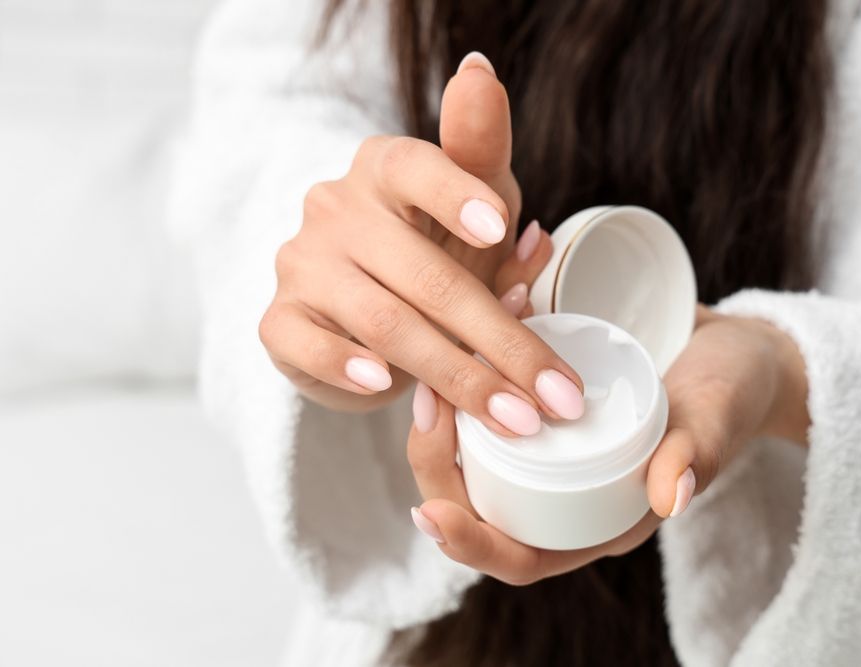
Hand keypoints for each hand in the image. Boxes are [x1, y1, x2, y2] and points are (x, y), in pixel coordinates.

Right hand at [258, 53, 584, 435]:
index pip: (418, 167)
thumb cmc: (431, 247)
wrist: (358, 307)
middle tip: (553, 392)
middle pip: (425, 275)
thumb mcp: (473, 207)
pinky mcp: (279, 319)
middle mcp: (336, 207)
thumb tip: (513, 167)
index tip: (501, 227)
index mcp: (385, 167)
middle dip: (500, 341)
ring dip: (454, 374)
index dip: (457, 194)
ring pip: (382, 321)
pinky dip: (349, 368)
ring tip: (510, 416)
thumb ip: (488, 169)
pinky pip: (309, 345)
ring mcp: (302, 263)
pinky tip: (386, 385)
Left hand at [409, 300, 808, 584]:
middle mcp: (561, 488)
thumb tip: (671, 496)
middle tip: (427, 401)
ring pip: (472, 445)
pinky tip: (468, 319)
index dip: (469, 543)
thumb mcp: (716, 422)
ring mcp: (550, 443)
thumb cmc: (731, 397)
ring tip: (434, 364)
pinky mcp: (545, 397)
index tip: (428, 513)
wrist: (735, 350)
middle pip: (476, 497)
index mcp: (595, 519)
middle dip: (436, 460)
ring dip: (442, 410)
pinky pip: (494, 393)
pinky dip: (476, 359)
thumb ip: (695, 456)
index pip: (519, 554)